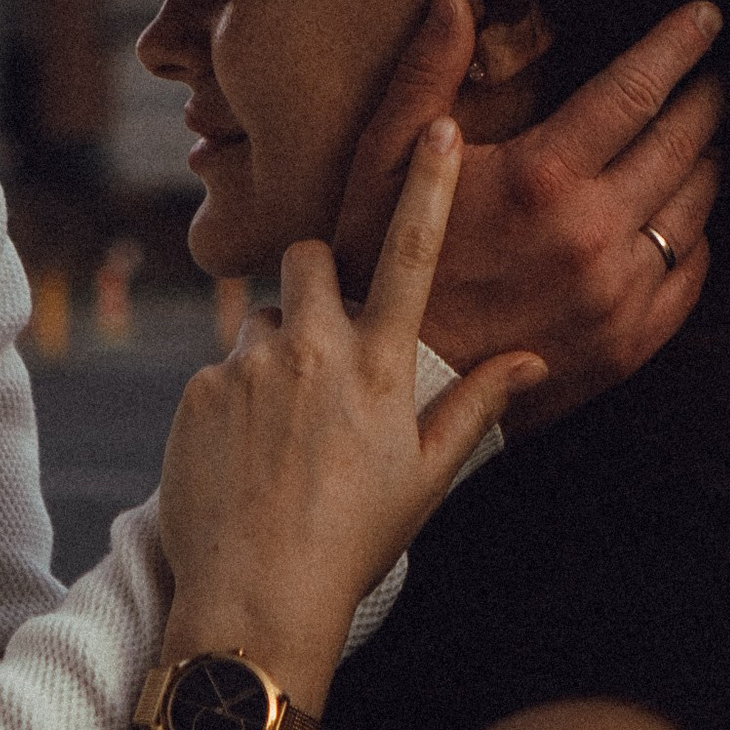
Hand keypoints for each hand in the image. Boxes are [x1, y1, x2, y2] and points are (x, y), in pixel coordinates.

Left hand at [157, 122, 541, 703]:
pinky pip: (219, 369)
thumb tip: (530, 360)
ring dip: (272, 354)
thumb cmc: (353, 543)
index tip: (437, 126)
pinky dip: (232, 401)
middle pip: (307, 260)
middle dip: (313, 282)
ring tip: (278, 433)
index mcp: (379, 368)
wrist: (256, 602)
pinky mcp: (199, 389)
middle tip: (320, 349)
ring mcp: (251, 366)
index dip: (427, 185)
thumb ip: (475, 407)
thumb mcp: (426, 478)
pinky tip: (242, 458)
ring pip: (260, 320)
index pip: (410, 254)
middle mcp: (315, 351)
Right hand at [332, 0, 721, 419]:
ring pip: (695, 208)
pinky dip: (694, 237)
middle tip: (721, 69)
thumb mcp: (383, 159)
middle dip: (709, 95)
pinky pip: (689, 276)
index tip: (708, 15)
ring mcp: (618, 295)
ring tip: (705, 136)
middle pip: (683, 143)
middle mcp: (592, 234)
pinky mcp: (627, 345)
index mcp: (541, 177)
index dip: (678, 44)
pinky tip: (683, 216)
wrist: (395, 385)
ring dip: (706, 161)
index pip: (635, 89)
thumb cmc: (382, 263)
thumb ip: (426, 73)